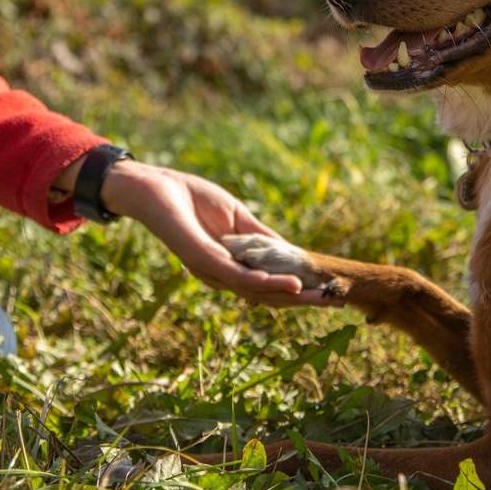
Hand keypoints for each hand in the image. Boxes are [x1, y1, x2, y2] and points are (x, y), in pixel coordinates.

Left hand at [97, 160, 336, 306]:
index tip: (329, 292)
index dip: (298, 290)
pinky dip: (266, 281)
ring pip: (257, 291)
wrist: (154, 186)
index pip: (268, 284)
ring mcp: (211, 269)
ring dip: (292, 296)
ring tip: (322, 297)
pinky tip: (291, 283)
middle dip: (302, 300)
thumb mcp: (236, 218)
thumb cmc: (191, 198)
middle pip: (267, 295)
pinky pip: (238, 276)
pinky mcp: (202, 258)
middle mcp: (220, 275)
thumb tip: (292, 252)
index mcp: (229, 266)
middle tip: (336, 302)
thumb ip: (261, 237)